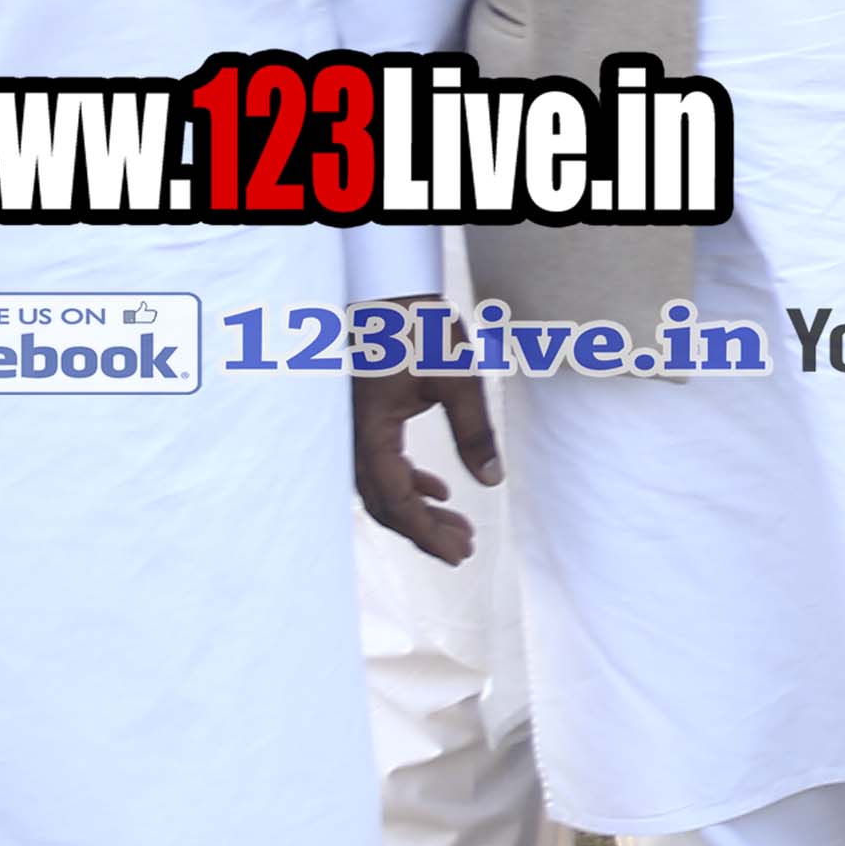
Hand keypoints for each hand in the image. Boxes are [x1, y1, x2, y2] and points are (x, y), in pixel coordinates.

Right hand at [349, 322, 496, 563]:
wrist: (387, 292)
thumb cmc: (419, 329)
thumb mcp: (457, 378)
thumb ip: (474, 431)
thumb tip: (491, 480)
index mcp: (369, 433)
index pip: (396, 500)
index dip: (426, 532)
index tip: (459, 553)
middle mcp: (352, 437)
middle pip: (384, 503)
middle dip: (424, 530)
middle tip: (464, 549)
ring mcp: (353, 429)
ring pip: (382, 486)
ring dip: (418, 509)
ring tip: (459, 527)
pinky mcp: (363, 418)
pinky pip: (380, 465)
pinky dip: (408, 483)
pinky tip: (438, 490)